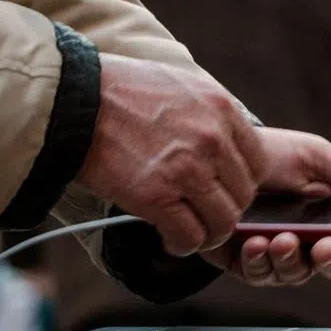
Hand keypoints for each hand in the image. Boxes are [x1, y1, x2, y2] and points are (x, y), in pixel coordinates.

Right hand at [77, 54, 268, 256]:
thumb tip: (224, 143)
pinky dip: (182, 245)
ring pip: (223, 222)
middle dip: (224, 210)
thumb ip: (209, 114)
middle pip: (244, 196)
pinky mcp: (157, 197)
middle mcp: (212, 140)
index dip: (241, 184)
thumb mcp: (180, 84)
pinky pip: (189, 237)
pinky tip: (170, 240)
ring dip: (207, 234)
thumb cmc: (119, 89)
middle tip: (201, 215)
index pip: (258, 164)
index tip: (221, 191)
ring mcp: (187, 170)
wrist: (73, 101)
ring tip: (188, 233)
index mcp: (222, 110)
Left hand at [202, 128, 330, 284]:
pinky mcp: (248, 263)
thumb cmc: (274, 156)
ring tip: (281, 239)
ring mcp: (281, 255)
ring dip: (292, 260)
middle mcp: (313, 241)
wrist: (217, 154)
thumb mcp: (316, 158)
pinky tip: (255, 242)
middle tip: (325, 246)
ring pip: (297, 275)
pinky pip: (260, 275)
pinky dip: (259, 262)